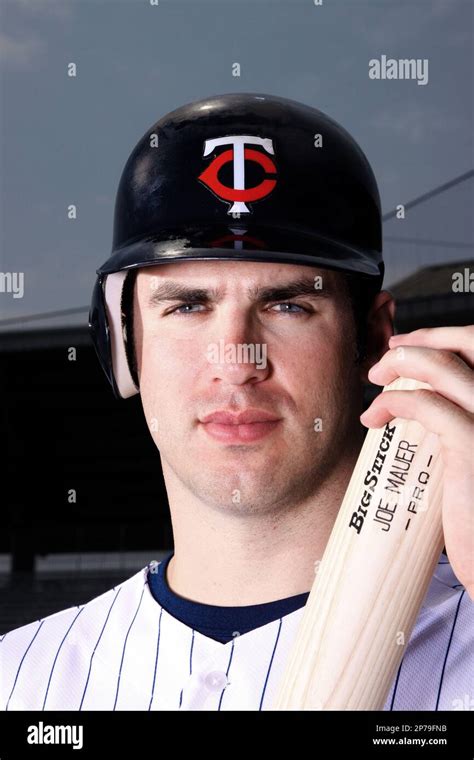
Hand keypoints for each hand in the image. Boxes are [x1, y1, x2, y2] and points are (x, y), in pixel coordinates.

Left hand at [360, 326, 473, 598]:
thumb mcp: (472, 452)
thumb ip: (459, 419)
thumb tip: (420, 397)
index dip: (443, 337)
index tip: (409, 345)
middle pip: (469, 342)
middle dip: (422, 338)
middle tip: (388, 354)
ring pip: (442, 366)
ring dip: (399, 363)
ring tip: (375, 378)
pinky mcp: (473, 445)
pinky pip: (426, 405)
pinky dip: (392, 402)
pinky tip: (374, 417)